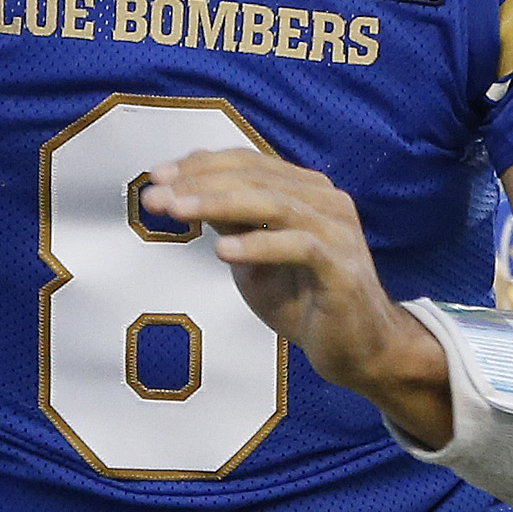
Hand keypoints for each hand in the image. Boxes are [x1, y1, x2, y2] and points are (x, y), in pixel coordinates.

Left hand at [140, 147, 448, 438]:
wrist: (357, 349)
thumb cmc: (305, 300)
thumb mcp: (254, 255)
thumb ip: (230, 220)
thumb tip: (186, 186)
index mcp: (306, 190)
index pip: (248, 162)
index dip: (200, 165)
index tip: (155, 177)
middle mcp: (326, 201)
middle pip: (255, 177)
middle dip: (199, 184)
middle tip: (155, 196)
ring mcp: (338, 230)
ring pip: (273, 203)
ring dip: (219, 203)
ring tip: (177, 211)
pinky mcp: (342, 266)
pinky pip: (297, 246)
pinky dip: (258, 245)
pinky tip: (223, 250)